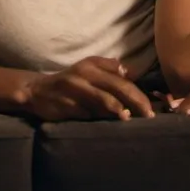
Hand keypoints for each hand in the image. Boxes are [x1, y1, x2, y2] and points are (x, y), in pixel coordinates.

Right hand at [22, 57, 154, 121]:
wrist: (37, 91)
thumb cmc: (69, 81)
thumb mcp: (87, 67)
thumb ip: (108, 67)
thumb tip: (129, 71)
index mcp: (92, 65)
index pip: (121, 79)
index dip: (138, 93)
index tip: (152, 107)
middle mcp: (84, 75)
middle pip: (116, 88)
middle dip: (135, 102)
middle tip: (149, 116)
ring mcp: (75, 91)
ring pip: (102, 100)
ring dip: (118, 110)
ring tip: (129, 118)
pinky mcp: (67, 106)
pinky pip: (87, 114)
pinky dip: (100, 119)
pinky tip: (109, 125)